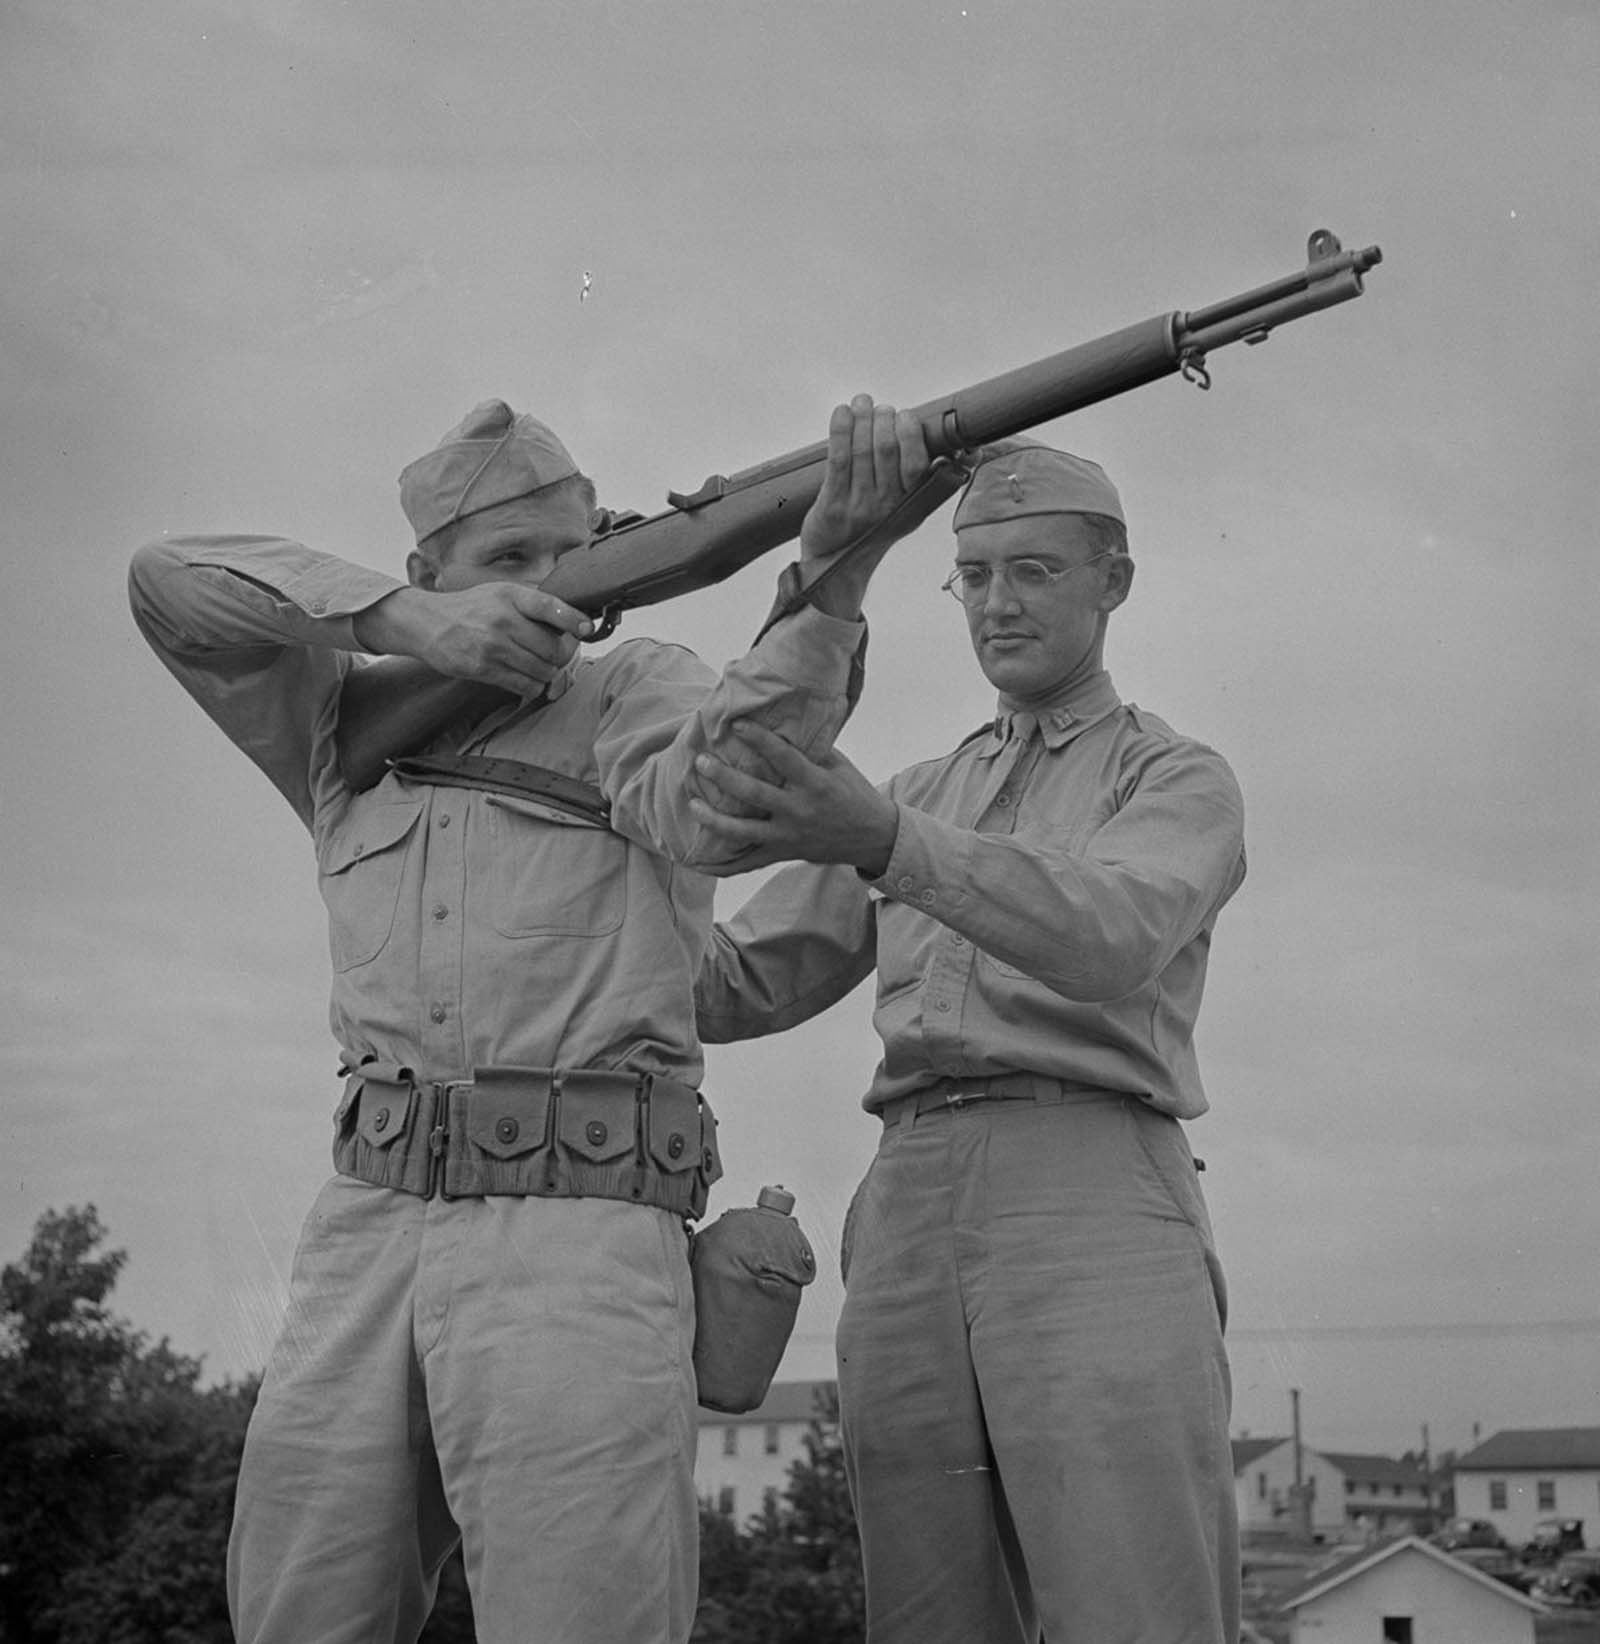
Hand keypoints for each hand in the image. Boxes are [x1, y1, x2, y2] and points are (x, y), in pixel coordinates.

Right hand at [355, 583, 593, 695]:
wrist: (428, 623)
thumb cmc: (472, 608)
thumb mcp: (501, 593)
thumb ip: (533, 604)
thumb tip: (573, 622)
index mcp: (511, 596)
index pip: (550, 606)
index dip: (574, 619)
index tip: (587, 628)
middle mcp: (503, 620)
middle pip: (553, 649)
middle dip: (561, 657)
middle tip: (557, 655)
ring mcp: (493, 646)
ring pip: (542, 671)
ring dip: (547, 673)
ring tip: (538, 666)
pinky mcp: (483, 668)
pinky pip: (524, 686)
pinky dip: (532, 686)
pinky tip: (526, 678)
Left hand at [688, 720, 898, 876]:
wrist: (873, 837)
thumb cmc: (854, 793)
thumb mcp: (839, 766)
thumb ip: (810, 749)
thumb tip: (780, 722)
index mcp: (816, 784)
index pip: (783, 758)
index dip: (759, 739)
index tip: (736, 725)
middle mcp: (800, 811)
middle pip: (754, 794)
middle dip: (724, 778)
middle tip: (701, 762)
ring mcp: (789, 836)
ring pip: (743, 831)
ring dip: (714, 818)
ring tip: (692, 804)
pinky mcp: (783, 853)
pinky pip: (747, 863)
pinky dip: (721, 865)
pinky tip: (696, 861)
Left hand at [796, 397, 966, 618]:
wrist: (836, 564)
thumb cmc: (874, 526)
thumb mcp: (908, 508)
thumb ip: (930, 479)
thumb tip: (970, 450)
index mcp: (910, 502)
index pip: (917, 463)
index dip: (910, 433)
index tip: (906, 415)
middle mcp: (887, 505)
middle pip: (886, 449)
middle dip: (883, 419)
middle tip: (880, 409)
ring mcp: (859, 506)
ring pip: (862, 451)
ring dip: (861, 419)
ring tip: (862, 402)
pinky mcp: (833, 505)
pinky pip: (837, 460)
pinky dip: (840, 431)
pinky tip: (842, 413)